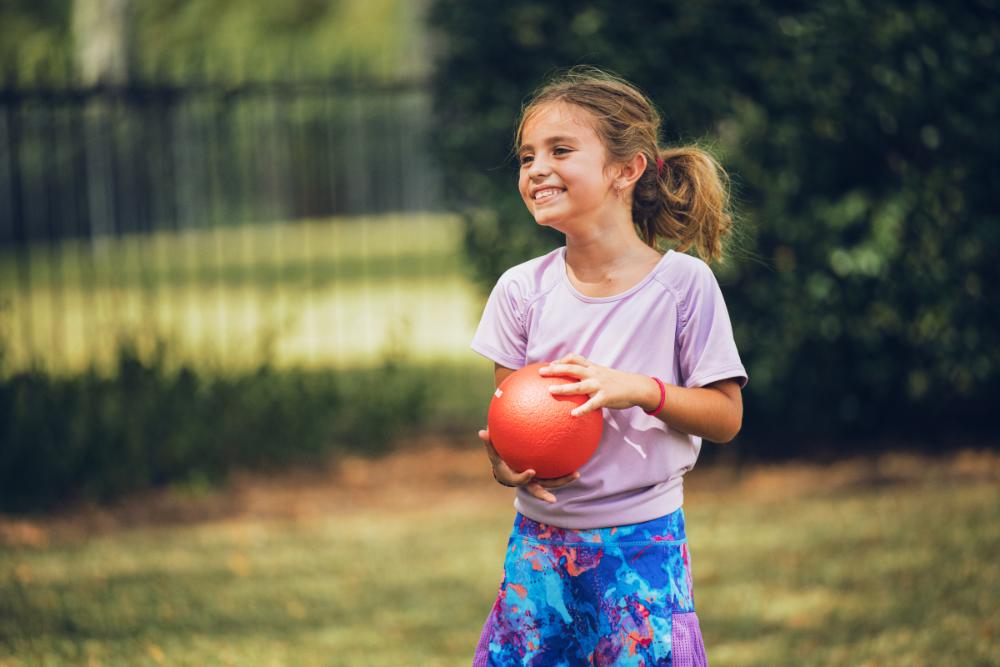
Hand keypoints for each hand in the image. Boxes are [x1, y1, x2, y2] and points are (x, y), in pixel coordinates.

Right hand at [478, 428, 579, 503]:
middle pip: (538, 489)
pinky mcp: (546, 475)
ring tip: (577, 474)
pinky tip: (577, 460)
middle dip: (546, 494)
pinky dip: (566, 470)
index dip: (525, 478)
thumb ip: (489, 443)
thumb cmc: (500, 458)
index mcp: (515, 477)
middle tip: (553, 499)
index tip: (532, 471)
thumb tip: (481, 431)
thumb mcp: (494, 452)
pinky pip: (557, 473)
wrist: (509, 469)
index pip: (520, 480)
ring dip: (564, 480)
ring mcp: (538, 480)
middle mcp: (528, 481)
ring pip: (552, 483)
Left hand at [541, 353, 658, 415]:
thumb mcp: (603, 374)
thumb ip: (589, 375)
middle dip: (555, 369)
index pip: (575, 359)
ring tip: (550, 391)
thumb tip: (575, 382)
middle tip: (541, 372)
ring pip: (579, 386)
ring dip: (564, 388)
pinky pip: (592, 404)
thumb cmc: (617, 382)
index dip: (562, 360)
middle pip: (572, 369)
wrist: (637, 387)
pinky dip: (582, 409)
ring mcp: (600, 385)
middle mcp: (594, 373)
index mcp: (593, 367)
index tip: (549, 364)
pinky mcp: (606, 397)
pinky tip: (573, 415)